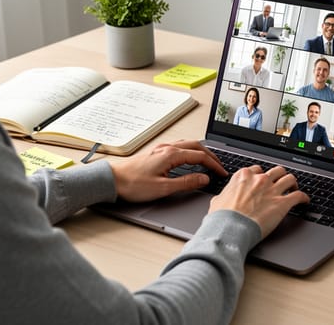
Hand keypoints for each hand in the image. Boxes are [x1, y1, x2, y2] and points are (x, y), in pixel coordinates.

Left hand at [109, 140, 226, 201]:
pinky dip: (190, 151)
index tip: (222, 173)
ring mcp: (161, 148)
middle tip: (219, 166)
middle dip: (211, 156)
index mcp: (171, 154)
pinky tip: (189, 158)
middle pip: (197, 146)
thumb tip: (204, 179)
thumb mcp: (163, 188)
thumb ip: (186, 183)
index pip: (200, 156)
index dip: (214, 165)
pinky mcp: (156, 152)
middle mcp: (167, 148)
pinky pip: (179, 146)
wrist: (112, 180)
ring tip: (208, 161)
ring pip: (188, 144)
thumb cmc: (133, 184)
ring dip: (201, 151)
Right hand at [209, 165, 308, 237]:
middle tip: (280, 183)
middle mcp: (260, 180)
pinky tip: (304, 201)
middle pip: (276, 171)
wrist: (230, 228)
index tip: (263, 182)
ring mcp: (272, 190)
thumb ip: (225, 195)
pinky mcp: (282, 203)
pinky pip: (299, 195)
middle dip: (279, 176)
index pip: (257, 170)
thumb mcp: (218, 201)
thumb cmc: (222, 218)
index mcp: (244, 176)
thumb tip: (223, 198)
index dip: (261, 176)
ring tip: (293, 188)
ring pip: (290, 179)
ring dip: (292, 183)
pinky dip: (303, 197)